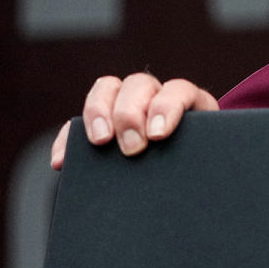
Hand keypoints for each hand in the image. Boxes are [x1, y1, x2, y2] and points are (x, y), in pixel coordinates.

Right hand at [50, 73, 218, 170]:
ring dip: (98, 112)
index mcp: (190, 106)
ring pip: (109, 89)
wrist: (189, 183)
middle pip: (139, 84)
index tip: (157, 135)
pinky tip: (63, 161)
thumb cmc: (198, 173)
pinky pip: (77, 122)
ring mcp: (127, 109)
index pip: (178, 90)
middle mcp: (157, 99)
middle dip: (130, 114)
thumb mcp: (204, 164)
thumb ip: (203, 162)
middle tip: (131, 148)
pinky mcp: (101, 126)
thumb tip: (205, 178)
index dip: (167, 106)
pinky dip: (68, 138)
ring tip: (99, 142)